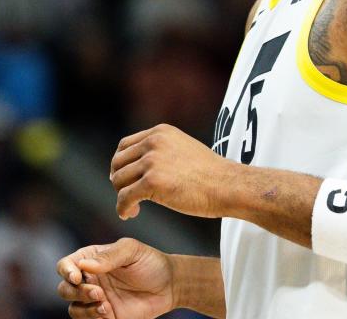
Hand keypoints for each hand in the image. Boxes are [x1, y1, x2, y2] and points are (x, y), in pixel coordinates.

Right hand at [56, 238, 174, 318]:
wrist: (170, 286)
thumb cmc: (150, 262)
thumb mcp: (132, 251)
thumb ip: (109, 256)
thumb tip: (84, 265)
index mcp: (91, 259)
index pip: (65, 265)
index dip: (66, 271)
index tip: (77, 277)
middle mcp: (90, 280)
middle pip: (64, 290)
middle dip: (75, 293)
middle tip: (98, 293)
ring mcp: (96, 300)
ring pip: (74, 309)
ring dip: (85, 310)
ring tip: (105, 306)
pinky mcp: (105, 317)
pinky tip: (109, 313)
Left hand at [110, 124, 235, 219]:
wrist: (228, 185)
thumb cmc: (211, 174)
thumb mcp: (183, 149)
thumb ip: (162, 151)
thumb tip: (139, 166)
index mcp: (160, 132)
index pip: (124, 146)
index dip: (121, 165)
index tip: (126, 180)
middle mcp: (153, 142)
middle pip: (118, 162)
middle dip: (119, 181)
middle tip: (129, 196)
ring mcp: (152, 161)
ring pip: (118, 180)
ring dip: (121, 196)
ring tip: (133, 208)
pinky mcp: (152, 181)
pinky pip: (124, 197)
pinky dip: (122, 208)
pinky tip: (130, 215)